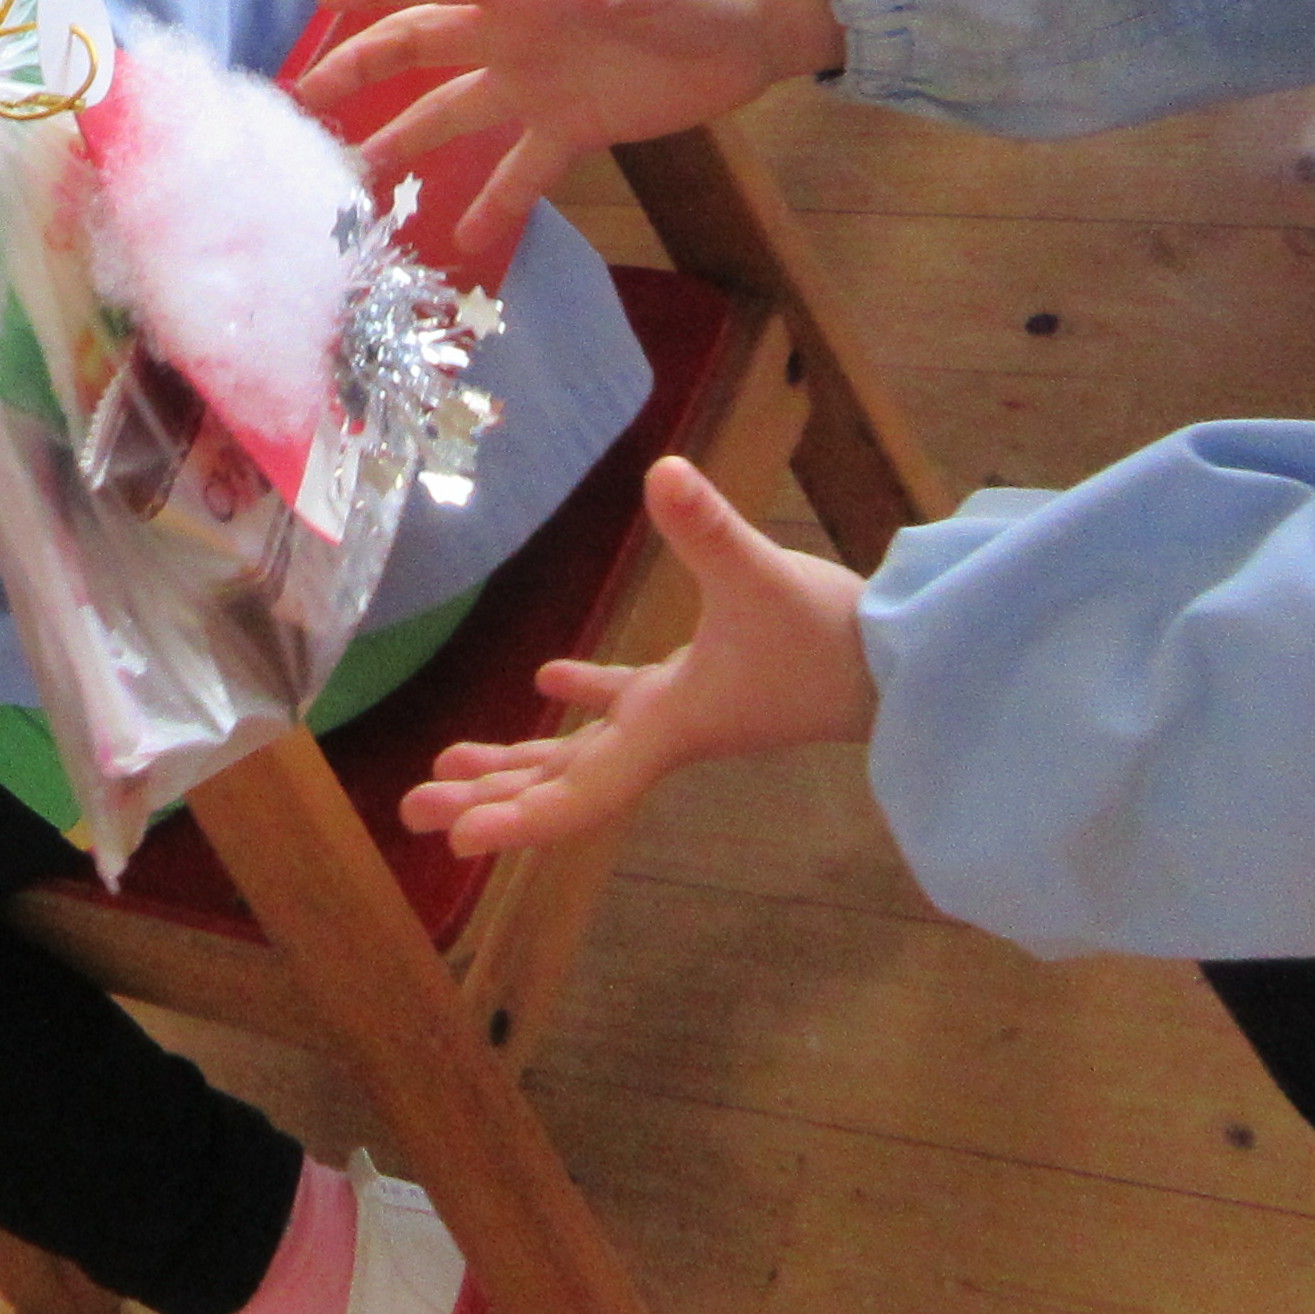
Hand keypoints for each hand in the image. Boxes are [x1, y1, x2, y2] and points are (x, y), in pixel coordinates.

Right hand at [293, 0, 841, 270]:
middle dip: (362, 67)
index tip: (323, 3)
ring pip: (454, 113)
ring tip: (358, 182)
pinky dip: (492, 204)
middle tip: (306, 101)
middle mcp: (514, 34)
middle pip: (421, 47)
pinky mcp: (573, 129)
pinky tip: (460, 242)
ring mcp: (539, 84)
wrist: (753, 30)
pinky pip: (521, 171)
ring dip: (406, 143)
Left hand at [400, 458, 873, 856]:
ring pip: (583, 753)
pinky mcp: (701, 690)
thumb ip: (709, 528)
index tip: (455, 840)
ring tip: (446, 766)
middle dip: (490, 798)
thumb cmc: (833, 635)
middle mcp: (664, 738)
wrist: (902, 663)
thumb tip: (664, 472)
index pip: (581, 794)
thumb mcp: (763, 576)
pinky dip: (584, 698)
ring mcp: (681, 717)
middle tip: (412, 810)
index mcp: (668, 729)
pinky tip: (544, 682)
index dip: (515, 820)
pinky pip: (626, 707)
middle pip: (562, 785)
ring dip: (520, 761)